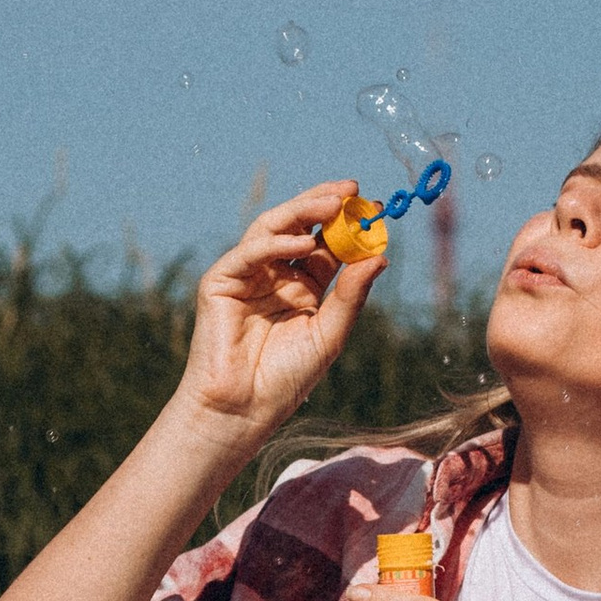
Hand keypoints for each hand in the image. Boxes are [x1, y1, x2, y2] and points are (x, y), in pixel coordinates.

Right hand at [176, 184, 387, 451]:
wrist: (244, 409)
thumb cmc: (287, 378)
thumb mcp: (329, 332)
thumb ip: (351, 295)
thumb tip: (379, 257)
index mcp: (302, 286)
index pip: (325, 243)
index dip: (346, 224)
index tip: (372, 207)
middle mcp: (274, 275)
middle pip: (298, 227)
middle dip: (323, 204)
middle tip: (351, 191)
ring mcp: (246, 275)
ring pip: (272, 229)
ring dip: (302, 212)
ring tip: (333, 204)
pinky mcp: (220, 283)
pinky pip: (249, 254)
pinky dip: (275, 245)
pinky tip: (302, 243)